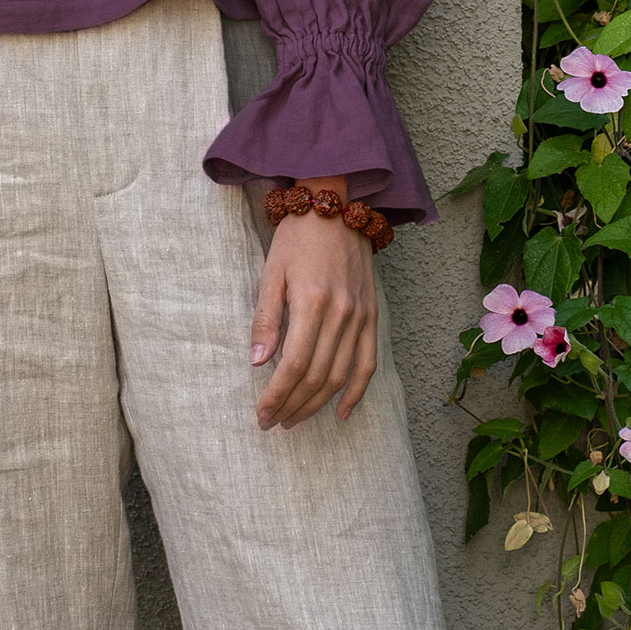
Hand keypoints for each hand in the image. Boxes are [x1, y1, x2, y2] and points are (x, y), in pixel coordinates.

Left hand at [249, 177, 378, 429]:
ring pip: (341, 376)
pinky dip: (357, 392)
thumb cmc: (296, 237)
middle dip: (293, 405)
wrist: (334, 207)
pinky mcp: (372, 316)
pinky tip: (340, 413)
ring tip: (294, 419)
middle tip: (272, 423)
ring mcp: (361, 316)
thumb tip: (258, 362)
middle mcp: (341, 313)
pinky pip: (368, 363)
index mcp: (312, 301)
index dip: (278, 394)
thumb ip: (266, 317)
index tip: (262, 414)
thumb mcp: (271, 271)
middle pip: (318, 376)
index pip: (295, 364)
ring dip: (317, 404)